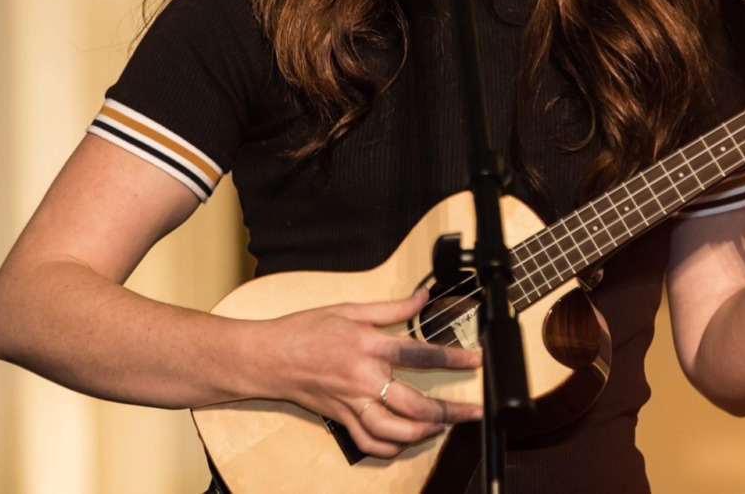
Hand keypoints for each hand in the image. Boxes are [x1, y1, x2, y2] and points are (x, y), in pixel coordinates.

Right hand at [259, 287, 482, 458]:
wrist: (269, 357)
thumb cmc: (305, 330)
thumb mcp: (349, 308)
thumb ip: (391, 308)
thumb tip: (422, 297)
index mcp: (369, 346)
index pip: (420, 354)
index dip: (453, 358)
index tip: (475, 361)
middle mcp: (364, 379)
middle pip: (416, 404)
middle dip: (451, 410)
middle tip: (473, 411)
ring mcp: (353, 403)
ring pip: (397, 431)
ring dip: (426, 432)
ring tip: (445, 426)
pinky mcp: (342, 419)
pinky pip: (370, 442)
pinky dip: (391, 447)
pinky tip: (406, 441)